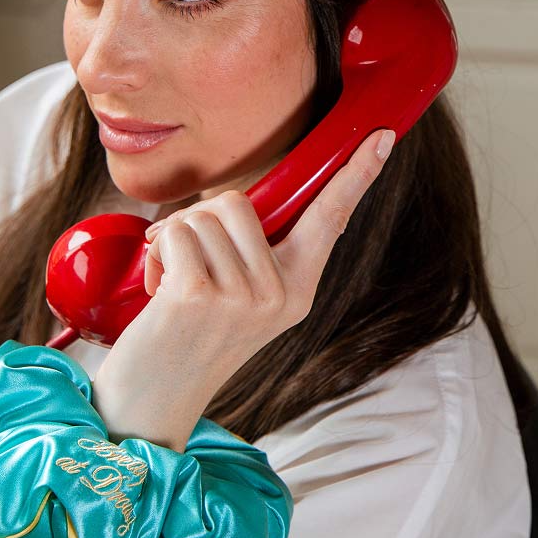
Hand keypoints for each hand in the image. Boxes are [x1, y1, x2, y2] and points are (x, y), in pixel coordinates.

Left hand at [92, 128, 394, 448]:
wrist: (155, 400)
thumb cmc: (189, 341)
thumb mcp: (238, 301)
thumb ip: (250, 255)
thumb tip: (231, 205)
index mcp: (297, 291)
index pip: (332, 220)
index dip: (356, 176)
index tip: (382, 136)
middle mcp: (279, 295)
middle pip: (238, 202)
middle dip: (198, 221)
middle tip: (185, 261)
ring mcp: (244, 297)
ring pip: (204, 215)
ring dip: (173, 239)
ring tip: (171, 283)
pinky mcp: (202, 295)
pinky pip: (178, 233)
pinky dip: (156, 251)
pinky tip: (159, 289)